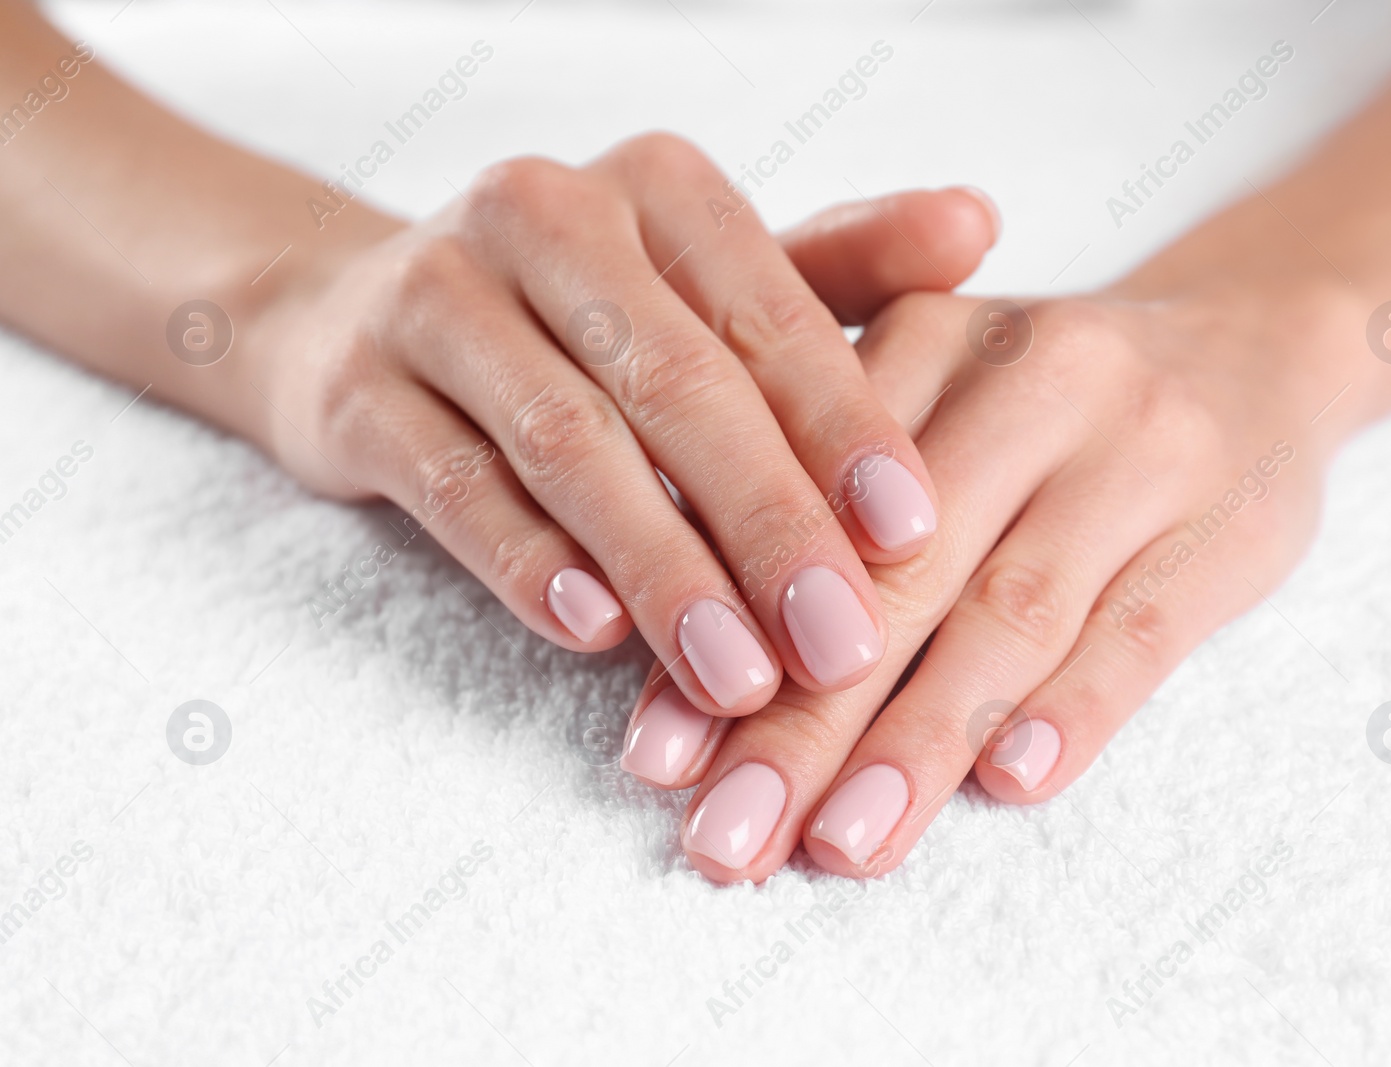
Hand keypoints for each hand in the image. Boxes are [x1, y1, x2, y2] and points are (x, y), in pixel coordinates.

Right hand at [235, 133, 996, 718]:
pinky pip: (452, 484)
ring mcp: (435, 296)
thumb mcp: (711, 281)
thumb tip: (979, 225)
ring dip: (663, 567)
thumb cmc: (585, 314)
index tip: (914, 536)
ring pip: (568, 443)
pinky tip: (594, 632)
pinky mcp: (356, 389)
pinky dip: (527, 560)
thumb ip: (840, 267)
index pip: (769, 314)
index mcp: (657, 188)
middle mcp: (543, 216)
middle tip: (842, 644)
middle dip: (767, 523)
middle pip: (676, 384)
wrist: (359, 317)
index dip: (845, 427)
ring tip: (740, 674)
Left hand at [623, 269, 1364, 879]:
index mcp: (922, 340)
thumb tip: (697, 662)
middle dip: (802, 722)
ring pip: (1009, 610)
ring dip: (920, 741)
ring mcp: (1136, 448)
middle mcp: (1026, 379)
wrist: (1252, 345)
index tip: (654, 759)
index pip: (805, 509)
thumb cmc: (1045, 411)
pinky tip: (1010, 785)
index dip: (722, 636)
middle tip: (727, 838)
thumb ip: (827, 499)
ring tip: (843, 846)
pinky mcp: (1229, 521)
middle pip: (897, 574)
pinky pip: (1143, 627)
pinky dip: (1074, 709)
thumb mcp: (936, 400)